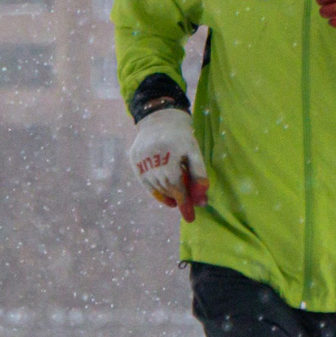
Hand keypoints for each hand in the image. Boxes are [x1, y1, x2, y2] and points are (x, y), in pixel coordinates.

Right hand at [129, 107, 207, 221]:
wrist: (160, 118)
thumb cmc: (182, 137)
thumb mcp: (194, 153)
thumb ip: (198, 174)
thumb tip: (202, 198)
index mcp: (169, 154)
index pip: (176, 185)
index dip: (184, 203)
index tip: (190, 218)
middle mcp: (151, 157)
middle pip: (166, 187)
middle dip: (179, 199)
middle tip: (188, 205)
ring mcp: (140, 159)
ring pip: (155, 186)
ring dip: (167, 196)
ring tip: (178, 199)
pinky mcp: (133, 159)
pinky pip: (145, 182)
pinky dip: (155, 192)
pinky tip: (166, 196)